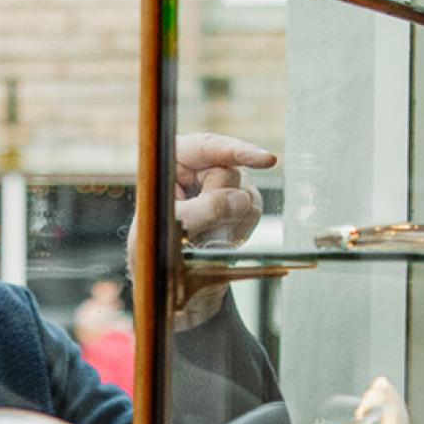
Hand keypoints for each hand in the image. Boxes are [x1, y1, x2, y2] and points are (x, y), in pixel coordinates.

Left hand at [128, 132, 278, 329]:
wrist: (171, 277)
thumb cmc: (157, 247)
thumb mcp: (168, 229)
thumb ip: (201, 211)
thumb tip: (240, 201)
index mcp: (174, 159)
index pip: (207, 147)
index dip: (238, 152)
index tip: (267, 160)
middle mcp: (201, 165)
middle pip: (229, 174)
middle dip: (217, 205)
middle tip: (196, 231)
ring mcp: (224, 183)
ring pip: (244, 194)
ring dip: (225, 222)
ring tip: (202, 236)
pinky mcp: (242, 202)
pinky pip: (253, 212)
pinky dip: (236, 231)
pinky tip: (219, 238)